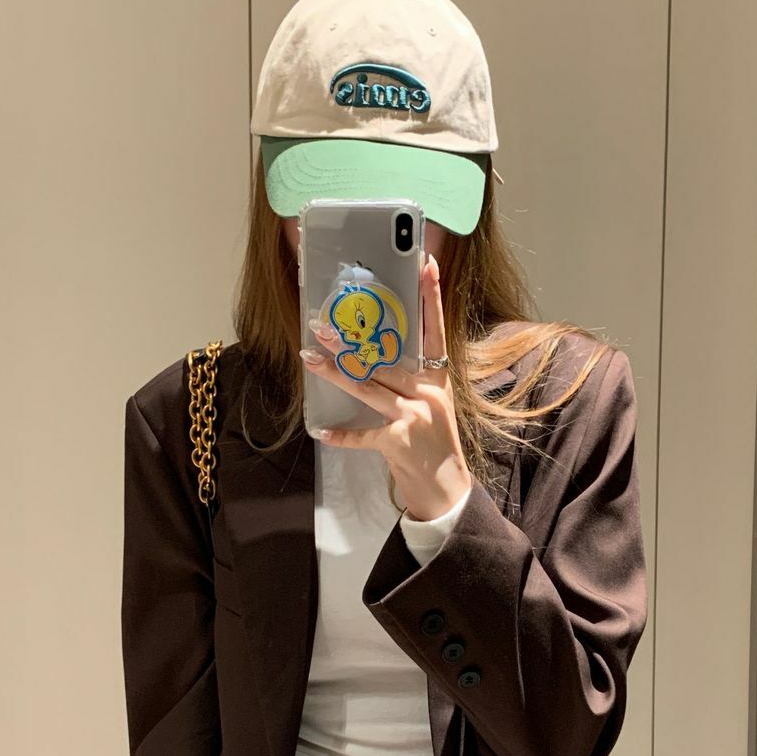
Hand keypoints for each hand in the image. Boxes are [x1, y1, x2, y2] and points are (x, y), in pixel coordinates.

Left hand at [302, 251, 472, 522]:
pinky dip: (342, 435)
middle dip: (351, 341)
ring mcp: (414, 418)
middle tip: (322, 323)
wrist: (447, 490)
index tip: (425, 264)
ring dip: (336, 372)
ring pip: (369, 387)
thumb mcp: (431, 404)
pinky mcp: (399, 443)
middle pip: (386, 359)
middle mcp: (429, 393)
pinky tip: (321, 430)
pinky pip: (363, 436)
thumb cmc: (434, 444)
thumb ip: (411, 379)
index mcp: (438, 380)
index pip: (435, 331)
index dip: (430, 298)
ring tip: (308, 357)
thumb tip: (373, 351)